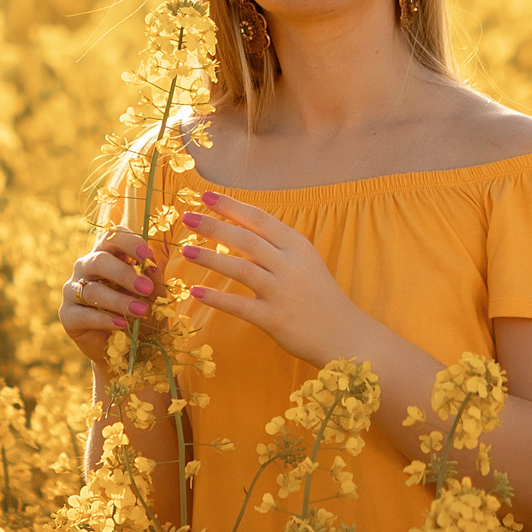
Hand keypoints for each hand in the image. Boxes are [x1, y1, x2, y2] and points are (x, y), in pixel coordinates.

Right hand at [60, 225, 162, 369]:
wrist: (126, 348)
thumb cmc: (140, 312)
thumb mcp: (152, 295)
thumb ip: (152, 280)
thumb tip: (151, 266)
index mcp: (108, 254)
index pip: (112, 236)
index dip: (129, 242)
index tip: (148, 256)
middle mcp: (86, 267)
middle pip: (99, 260)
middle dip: (124, 274)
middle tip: (146, 288)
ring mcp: (73, 289)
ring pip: (92, 290)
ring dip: (119, 301)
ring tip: (140, 311)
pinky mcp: (67, 314)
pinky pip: (84, 314)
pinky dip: (104, 319)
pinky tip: (121, 324)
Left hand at [177, 192, 368, 367]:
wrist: (346, 336)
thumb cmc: (319, 297)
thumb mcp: (304, 263)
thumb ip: (276, 247)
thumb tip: (239, 230)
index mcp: (297, 246)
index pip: (260, 219)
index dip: (231, 206)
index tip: (205, 195)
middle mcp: (290, 265)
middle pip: (247, 239)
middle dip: (214, 225)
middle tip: (187, 216)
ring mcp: (283, 292)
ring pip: (241, 269)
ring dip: (211, 258)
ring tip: (185, 251)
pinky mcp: (275, 319)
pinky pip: (240, 306)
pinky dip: (217, 298)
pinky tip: (196, 291)